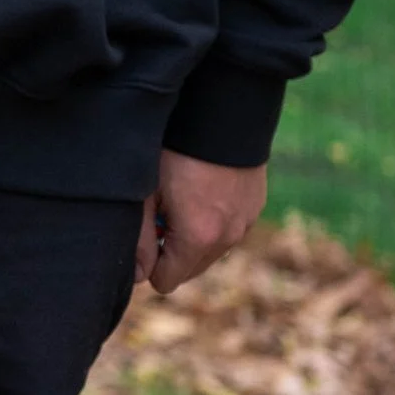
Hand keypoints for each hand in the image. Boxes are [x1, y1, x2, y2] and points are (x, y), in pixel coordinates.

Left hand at [135, 151, 264, 296]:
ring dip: (194, 236)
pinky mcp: (255, 207)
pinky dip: (214, 221)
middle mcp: (228, 237)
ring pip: (211, 250)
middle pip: (190, 270)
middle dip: (171, 251)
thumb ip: (139, 239)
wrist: (222, 113)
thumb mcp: (146, 193)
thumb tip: (139, 276)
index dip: (149, 263)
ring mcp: (246, 222)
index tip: (144, 234)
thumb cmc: (175, 150)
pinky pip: (229, 230)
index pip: (167, 281)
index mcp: (198, 237)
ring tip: (181, 198)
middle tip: (160, 213)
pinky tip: (202, 189)